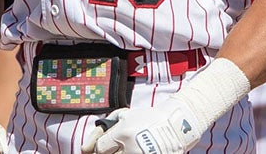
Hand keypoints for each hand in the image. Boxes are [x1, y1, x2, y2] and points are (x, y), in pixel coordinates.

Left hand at [82, 98, 202, 153]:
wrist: (177, 125)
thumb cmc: (150, 118)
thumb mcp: (126, 115)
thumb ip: (106, 128)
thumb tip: (88, 146)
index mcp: (122, 134)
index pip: (99, 150)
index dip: (98, 150)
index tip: (103, 149)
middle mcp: (130, 149)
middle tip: (114, 149)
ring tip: (125, 149)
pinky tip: (134, 151)